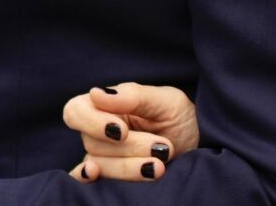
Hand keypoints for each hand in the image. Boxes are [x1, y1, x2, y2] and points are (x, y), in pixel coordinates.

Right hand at [64, 84, 199, 183]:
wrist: (199, 148)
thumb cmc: (181, 119)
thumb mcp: (166, 101)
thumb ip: (133, 96)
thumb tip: (96, 93)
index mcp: (108, 106)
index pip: (76, 111)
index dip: (93, 122)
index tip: (122, 131)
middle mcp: (100, 131)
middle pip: (92, 142)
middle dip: (130, 147)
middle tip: (163, 147)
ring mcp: (104, 157)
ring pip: (99, 165)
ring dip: (130, 167)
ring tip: (161, 164)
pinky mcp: (111, 178)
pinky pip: (86, 182)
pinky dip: (87, 181)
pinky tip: (95, 176)